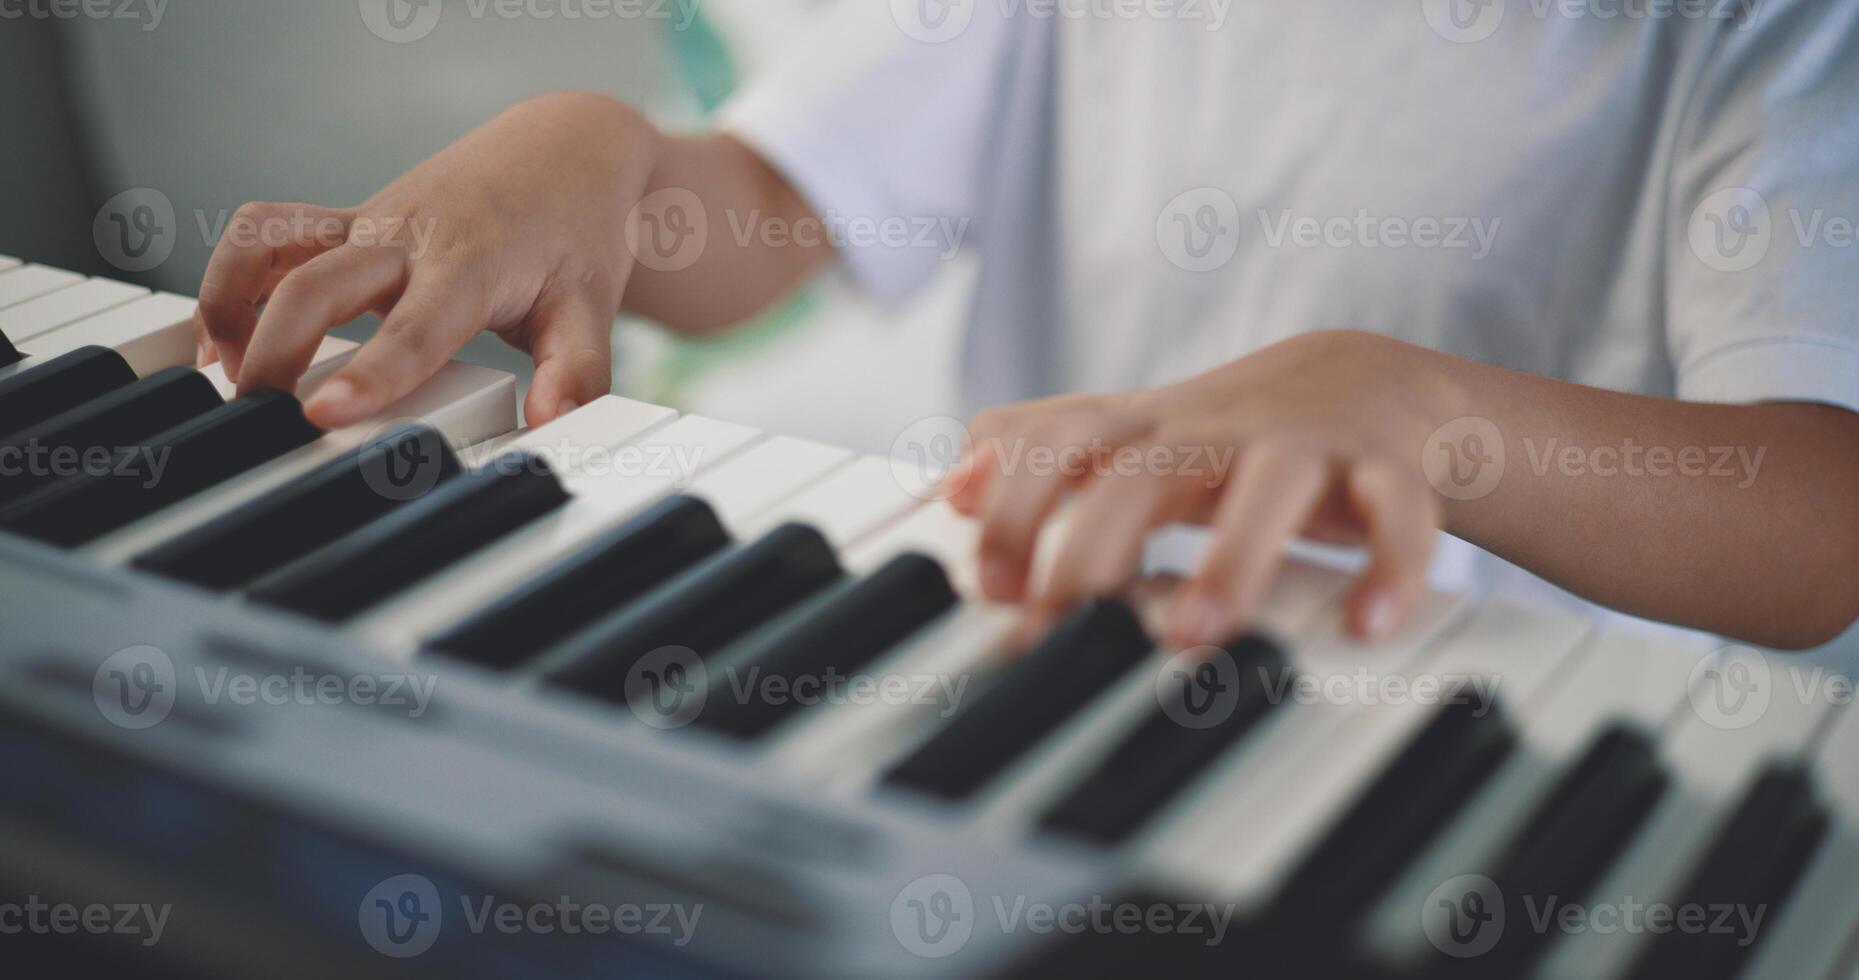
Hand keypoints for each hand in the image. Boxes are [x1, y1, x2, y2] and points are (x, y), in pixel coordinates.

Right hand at [194, 91, 661, 427]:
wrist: (567, 149)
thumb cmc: (576, 231)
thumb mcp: (592, 307)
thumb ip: (576, 372)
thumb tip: (555, 423)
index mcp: (469, 264)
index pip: (413, 327)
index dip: (368, 372)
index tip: (321, 414)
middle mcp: (405, 237)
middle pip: (316, 287)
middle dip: (274, 352)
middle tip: (256, 420)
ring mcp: (367, 223)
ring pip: (269, 243)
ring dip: (231, 303)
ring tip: (223, 374)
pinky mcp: (346, 219)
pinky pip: (268, 234)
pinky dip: (234, 277)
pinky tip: (228, 338)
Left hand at [945, 330, 1466, 645]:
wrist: (1364, 386)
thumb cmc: (1222, 436)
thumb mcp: (1126, 438)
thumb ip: (1039, 456)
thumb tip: (953, 486)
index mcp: (1145, 430)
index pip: (1061, 442)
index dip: (1018, 505)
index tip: (993, 586)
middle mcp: (1215, 433)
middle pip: (1147, 468)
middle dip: (1100, 542)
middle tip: (1066, 620)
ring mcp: (1302, 446)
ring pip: (1271, 485)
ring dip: (1232, 557)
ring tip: (1200, 630)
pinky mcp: (1386, 470)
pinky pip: (1397, 512)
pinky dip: (1389, 566)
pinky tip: (1366, 623)